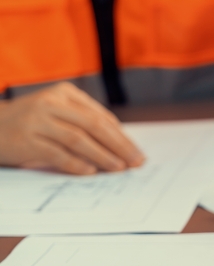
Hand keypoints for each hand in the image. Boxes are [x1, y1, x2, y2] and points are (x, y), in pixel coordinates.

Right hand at [0, 83, 144, 174]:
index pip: (101, 116)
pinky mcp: (26, 140)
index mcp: (64, 93)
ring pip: (78, 139)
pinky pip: (57, 153)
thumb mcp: (57, 113)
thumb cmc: (31, 123)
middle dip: (119, 145)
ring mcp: (37, 121)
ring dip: (102, 155)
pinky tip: (90, 171)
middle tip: (135, 162)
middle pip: (94, 125)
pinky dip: (76, 163)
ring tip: (118, 168)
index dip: (122, 135)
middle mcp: (51, 103)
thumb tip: (120, 143)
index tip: (137, 151)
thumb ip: (84, 122)